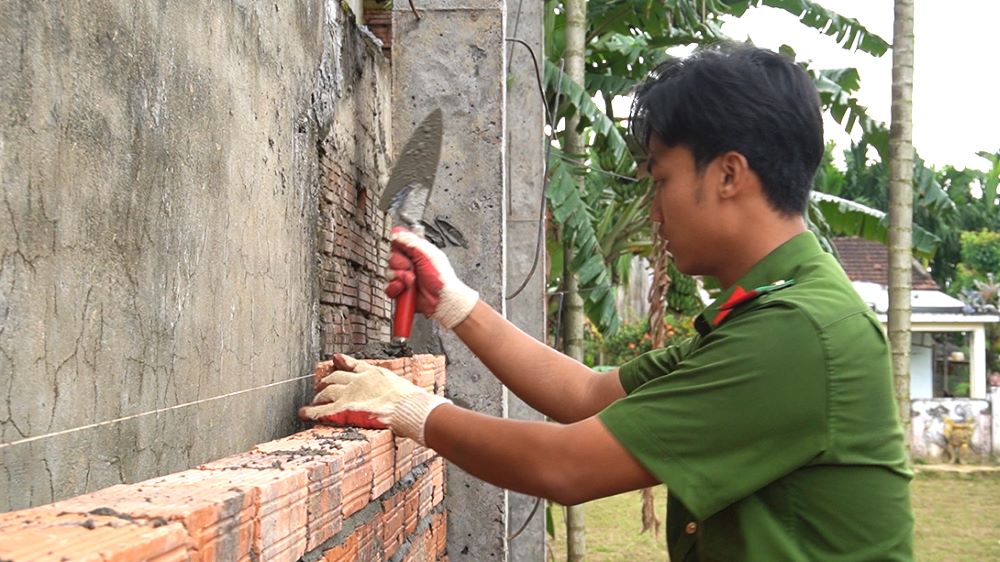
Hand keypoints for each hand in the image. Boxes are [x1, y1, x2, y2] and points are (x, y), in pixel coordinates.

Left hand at [298, 354, 449, 444]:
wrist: (408, 407)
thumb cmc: (411, 400)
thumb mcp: (402, 386)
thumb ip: (395, 387)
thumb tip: (403, 392)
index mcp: (373, 373)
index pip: (354, 365)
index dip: (343, 362)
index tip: (336, 359)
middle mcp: (358, 381)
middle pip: (337, 378)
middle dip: (328, 381)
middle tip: (322, 386)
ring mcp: (349, 394)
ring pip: (327, 391)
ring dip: (319, 395)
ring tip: (315, 399)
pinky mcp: (344, 409)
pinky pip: (323, 410)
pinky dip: (312, 411)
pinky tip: (304, 413)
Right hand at [387, 226, 478, 328]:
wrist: (442, 301)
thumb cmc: (442, 279)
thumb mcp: (428, 254)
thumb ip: (412, 242)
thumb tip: (397, 233)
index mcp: (418, 250)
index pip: (399, 241)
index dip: (398, 244)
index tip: (402, 250)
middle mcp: (410, 262)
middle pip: (392, 256)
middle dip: (400, 263)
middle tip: (411, 267)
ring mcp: (404, 276)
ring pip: (389, 272)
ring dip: (400, 277)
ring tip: (412, 281)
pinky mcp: (400, 289)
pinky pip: (388, 286)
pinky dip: (395, 288)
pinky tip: (404, 289)